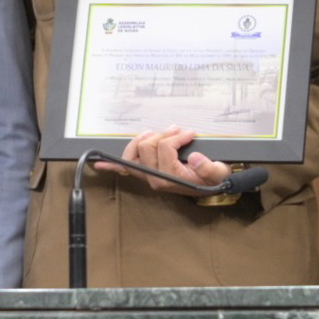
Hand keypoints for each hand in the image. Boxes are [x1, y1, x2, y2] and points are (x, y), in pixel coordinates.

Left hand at [113, 127, 234, 196]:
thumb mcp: (218, 173)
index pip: (164, 147)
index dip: (177, 137)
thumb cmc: (213, 179)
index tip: (190, 134)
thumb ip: (208, 167)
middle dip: (162, 134)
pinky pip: (126, 169)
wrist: (211, 187)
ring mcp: (148, 176)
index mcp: (170, 177)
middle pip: (147, 146)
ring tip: (158, 133)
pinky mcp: (146, 174)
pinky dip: (112, 165)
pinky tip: (99, 163)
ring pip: (134, 152)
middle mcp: (155, 178)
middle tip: (177, 131)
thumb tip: (194, 157)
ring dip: (143, 139)